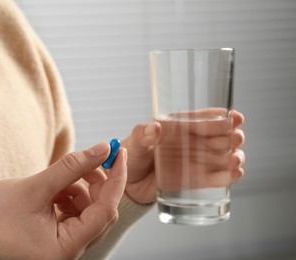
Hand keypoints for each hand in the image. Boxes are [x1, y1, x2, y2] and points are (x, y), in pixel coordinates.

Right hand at [0, 142, 126, 259]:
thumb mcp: (35, 187)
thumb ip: (72, 167)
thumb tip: (101, 150)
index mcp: (64, 250)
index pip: (105, 211)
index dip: (115, 180)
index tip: (118, 153)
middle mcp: (67, 253)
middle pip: (99, 212)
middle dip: (97, 182)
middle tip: (92, 158)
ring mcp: (62, 246)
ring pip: (87, 211)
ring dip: (81, 188)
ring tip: (61, 177)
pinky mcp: (55, 238)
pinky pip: (74, 213)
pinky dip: (70, 195)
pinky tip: (56, 188)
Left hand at [123, 109, 244, 204]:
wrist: (128, 184)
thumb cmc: (131, 156)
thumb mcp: (134, 142)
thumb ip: (143, 134)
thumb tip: (156, 127)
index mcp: (179, 127)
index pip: (204, 119)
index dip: (222, 117)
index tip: (235, 117)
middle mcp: (191, 142)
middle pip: (220, 137)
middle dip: (232, 137)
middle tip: (235, 138)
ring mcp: (195, 161)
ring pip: (222, 156)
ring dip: (234, 156)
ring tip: (235, 159)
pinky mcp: (195, 180)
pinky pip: (216, 177)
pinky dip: (227, 176)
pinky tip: (235, 174)